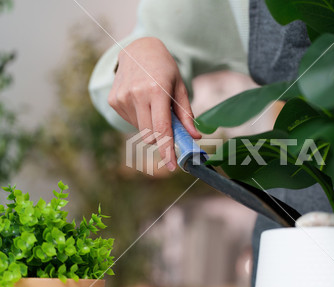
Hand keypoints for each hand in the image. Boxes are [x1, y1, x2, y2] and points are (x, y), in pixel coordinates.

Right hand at [108, 37, 200, 170]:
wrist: (138, 49)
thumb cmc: (164, 69)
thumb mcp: (180, 87)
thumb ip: (186, 114)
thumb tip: (195, 136)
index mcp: (156, 90)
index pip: (161, 129)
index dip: (167, 150)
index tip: (172, 166)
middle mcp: (136, 95)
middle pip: (150, 135)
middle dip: (161, 139)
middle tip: (171, 130)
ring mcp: (121, 98)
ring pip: (140, 130)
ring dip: (151, 126)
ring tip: (154, 104)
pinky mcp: (113, 100)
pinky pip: (131, 122)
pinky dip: (140, 119)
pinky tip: (142, 102)